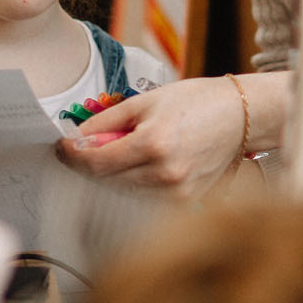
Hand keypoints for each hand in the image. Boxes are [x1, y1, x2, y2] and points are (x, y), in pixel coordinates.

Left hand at [55, 74, 263, 199]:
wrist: (241, 116)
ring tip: (114, 153)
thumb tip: (77, 137)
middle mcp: (165, 173)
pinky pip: (144, 198)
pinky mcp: (186, 201)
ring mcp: (177, 192)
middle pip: (105, 180)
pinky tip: (137, 166)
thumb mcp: (146, 101)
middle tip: (80, 149)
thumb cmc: (197, 102)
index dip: (72, 155)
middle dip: (88, 165)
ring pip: (123, 192)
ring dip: (110, 176)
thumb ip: (108, 121)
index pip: (96, 161)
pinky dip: (133, 184)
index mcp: (154, 143)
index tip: (61, 147)